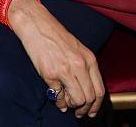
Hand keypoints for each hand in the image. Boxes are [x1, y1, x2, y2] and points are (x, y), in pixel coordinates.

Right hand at [9, 0, 104, 117]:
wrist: (36, 24)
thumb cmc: (55, 35)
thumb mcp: (77, 49)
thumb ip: (83, 69)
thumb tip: (83, 94)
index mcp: (88, 58)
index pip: (99, 90)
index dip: (96, 105)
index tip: (91, 111)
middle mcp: (80, 65)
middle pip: (90, 98)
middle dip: (84, 109)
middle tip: (77, 111)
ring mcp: (65, 70)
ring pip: (77, 100)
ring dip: (71, 105)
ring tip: (65, 100)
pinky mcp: (50, 73)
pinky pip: (58, 96)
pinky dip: (58, 100)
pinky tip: (55, 94)